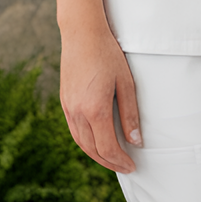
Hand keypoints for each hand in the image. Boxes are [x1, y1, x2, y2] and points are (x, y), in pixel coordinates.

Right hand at [60, 29, 141, 172]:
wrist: (82, 34)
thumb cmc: (108, 54)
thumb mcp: (126, 83)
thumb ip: (130, 114)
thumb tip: (136, 141)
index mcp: (95, 109)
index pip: (108, 147)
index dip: (120, 161)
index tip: (132, 166)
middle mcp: (78, 112)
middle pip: (93, 150)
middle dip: (109, 162)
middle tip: (125, 167)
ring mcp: (68, 108)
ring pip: (81, 142)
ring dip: (97, 155)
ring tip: (113, 159)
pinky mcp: (64, 102)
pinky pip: (74, 131)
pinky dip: (86, 142)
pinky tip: (97, 142)